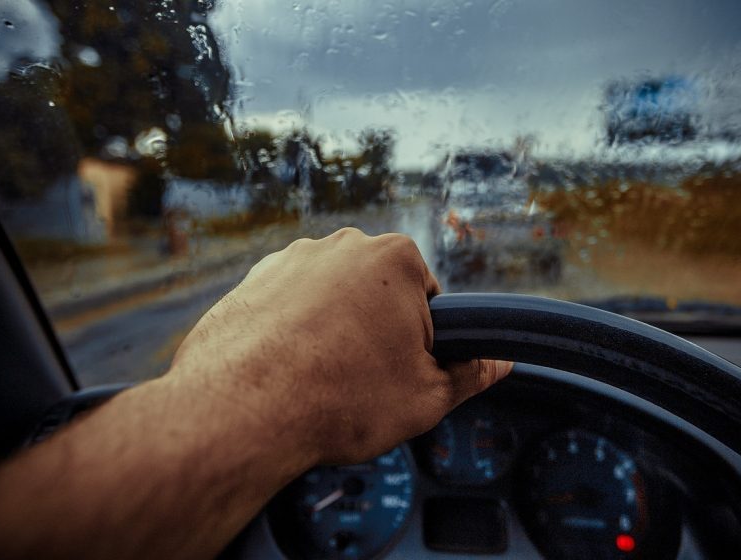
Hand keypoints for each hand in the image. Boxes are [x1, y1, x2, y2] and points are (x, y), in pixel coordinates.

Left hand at [170, 227, 511, 463]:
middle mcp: (344, 245)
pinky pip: (290, 304)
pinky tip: (287, 367)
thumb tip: (500, 363)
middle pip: (379, 294)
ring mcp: (293, 257)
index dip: (420, 342)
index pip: (428, 300)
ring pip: (333, 298)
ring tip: (320, 376)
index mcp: (396, 260)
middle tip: (361, 379)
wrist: (240, 411)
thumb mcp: (427, 398)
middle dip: (377, 331)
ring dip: (334, 328)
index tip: (400, 371)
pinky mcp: (254, 278)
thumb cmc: (340, 400)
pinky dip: (294, 329)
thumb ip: (472, 375)